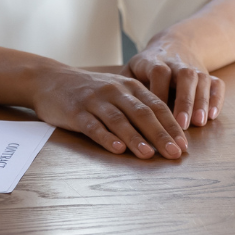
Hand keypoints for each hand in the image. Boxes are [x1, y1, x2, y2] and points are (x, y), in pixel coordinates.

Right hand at [31, 65, 189, 159]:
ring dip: (136, 138)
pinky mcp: (76, 111)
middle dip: (161, 135)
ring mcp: (95, 101)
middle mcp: (115, 91)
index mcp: (129, 87)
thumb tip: (165, 132)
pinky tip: (117, 150)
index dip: (172, 126)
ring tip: (149, 155)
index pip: (157, 106)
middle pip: (142, 113)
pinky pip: (93, 126)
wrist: (50, 79)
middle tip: (175, 153)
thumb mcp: (117, 90)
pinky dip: (106, 138)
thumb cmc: (89, 90)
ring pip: (120, 120)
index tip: (185, 145)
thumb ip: (138, 105)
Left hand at [127, 40, 222, 129]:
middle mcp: (177, 63)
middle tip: (181, 124)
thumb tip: (115, 110)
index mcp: (155, 61)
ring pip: (202, 80)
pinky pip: (217, 84)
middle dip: (184, 100)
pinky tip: (213, 116)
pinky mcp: (208, 75)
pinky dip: (217, 99)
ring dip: (201, 101)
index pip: (159, 72)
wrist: (175, 44)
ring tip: (199, 123)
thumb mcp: (132, 69)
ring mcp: (194, 68)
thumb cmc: (147, 65)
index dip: (159, 91)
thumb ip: (123, 86)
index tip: (155, 113)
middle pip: (184, 76)